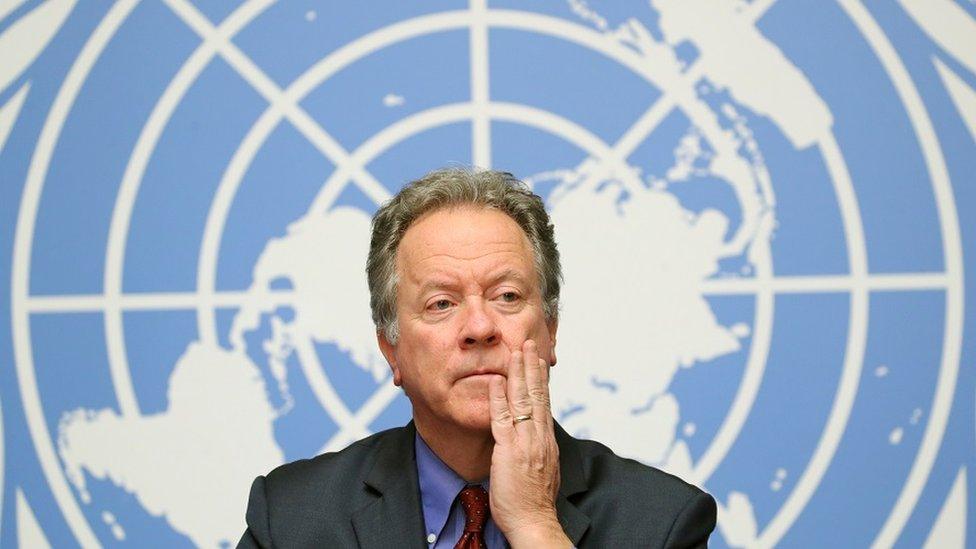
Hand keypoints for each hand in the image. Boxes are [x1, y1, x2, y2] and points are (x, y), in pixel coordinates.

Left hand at [488, 340, 570, 547]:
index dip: (541, 380)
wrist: (534, 522)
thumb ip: (539, 453)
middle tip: (530, 343)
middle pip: (537, 395)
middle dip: (532, 367)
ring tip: (516, 351)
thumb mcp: (542, 470)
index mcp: (546, 442)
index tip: (539, 361)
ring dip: (518, 373)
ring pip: (523, 401)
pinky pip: (503, 419)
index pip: (545, 403)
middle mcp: (539, 437)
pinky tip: (496, 380)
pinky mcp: (509, 451)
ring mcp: (525, 442)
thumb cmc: (534, 503)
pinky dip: (499, 398)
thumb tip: (537, 443)